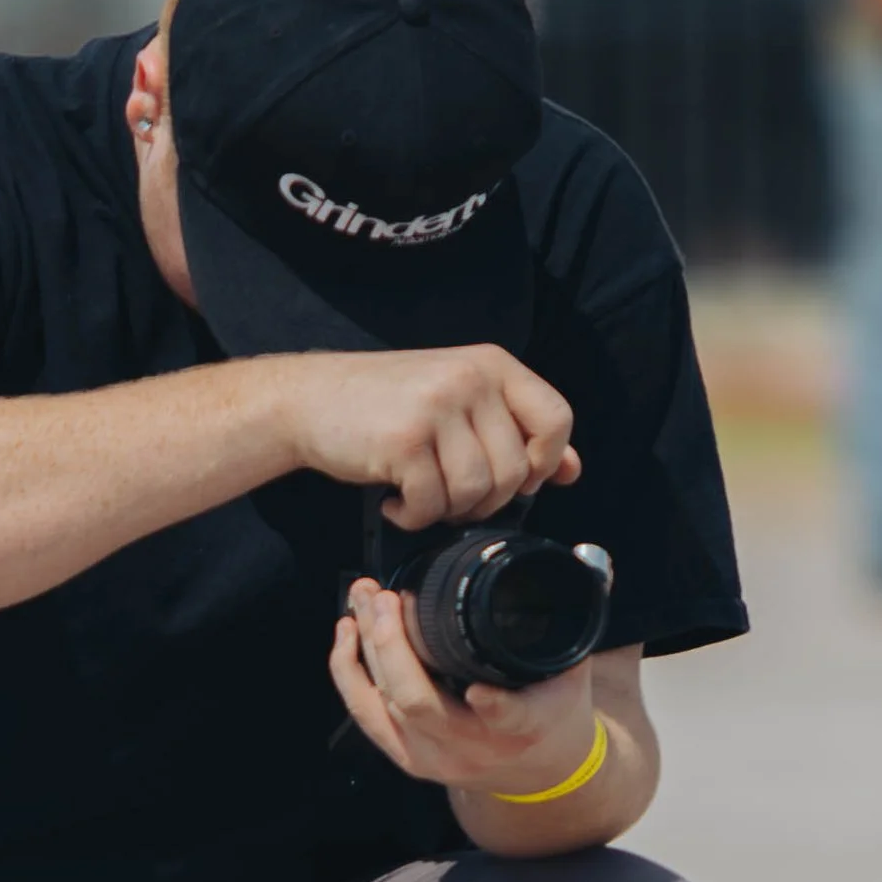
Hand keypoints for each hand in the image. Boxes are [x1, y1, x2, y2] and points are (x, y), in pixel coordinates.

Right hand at [267, 345, 578, 532]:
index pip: (556, 419)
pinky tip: (396, 502)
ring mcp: (436, 408)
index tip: (516, 478)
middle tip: (451, 494)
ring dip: (449, 510)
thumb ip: (515, 430)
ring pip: (476, 490)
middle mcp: (469, 379)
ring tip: (421, 496)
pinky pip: (433, 503)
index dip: (544, 461)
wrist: (309, 399)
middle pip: (514, 469)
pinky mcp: (403, 441)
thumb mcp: (459, 400)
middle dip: (486, 499)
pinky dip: (414, 517)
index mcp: (492, 364)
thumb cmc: (388, 405)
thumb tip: (572, 471)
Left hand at [330, 580, 597, 795]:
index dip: (496, 708)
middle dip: (390, 646)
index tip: (482, 691)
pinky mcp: (407, 757)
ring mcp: (435, 758)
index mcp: (526, 726)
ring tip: (360, 602)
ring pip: (385, 707)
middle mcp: (475, 748)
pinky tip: (347, 634)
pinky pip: (366, 716)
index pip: (512, 720)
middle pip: (420, 705)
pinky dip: (349, 674)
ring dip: (364, 650)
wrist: (541, 775)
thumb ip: (580, 610)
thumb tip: (591, 556)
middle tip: (381, 597)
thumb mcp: (574, 667)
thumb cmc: (554, 713)